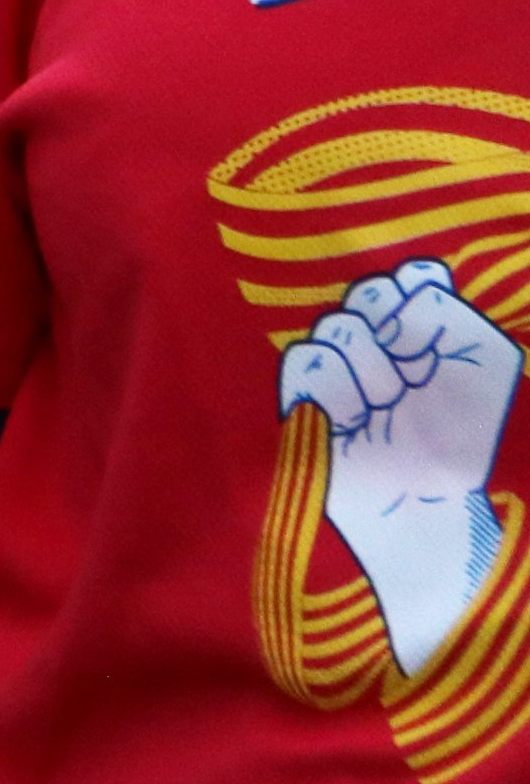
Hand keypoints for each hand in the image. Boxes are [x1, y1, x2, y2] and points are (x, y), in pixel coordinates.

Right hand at [282, 259, 522, 679]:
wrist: (429, 508)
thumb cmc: (463, 439)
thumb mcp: (481, 363)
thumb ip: (448, 310)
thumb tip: (412, 279)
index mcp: (421, 332)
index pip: (403, 276)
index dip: (415, 295)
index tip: (433, 333)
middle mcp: (377, 343)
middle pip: (363, 292)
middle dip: (394, 334)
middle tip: (413, 378)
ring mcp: (339, 372)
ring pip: (334, 328)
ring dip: (370, 371)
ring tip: (387, 408)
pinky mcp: (302, 401)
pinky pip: (305, 362)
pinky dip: (336, 388)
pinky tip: (356, 417)